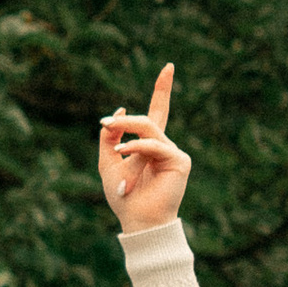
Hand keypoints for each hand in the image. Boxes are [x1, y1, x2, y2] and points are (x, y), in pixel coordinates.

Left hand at [99, 60, 188, 230]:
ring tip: (108, 131)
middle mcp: (163, 146)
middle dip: (149, 100)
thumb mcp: (107, 161)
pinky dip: (135, 147)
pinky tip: (122, 153)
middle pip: (155, 114)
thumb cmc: (122, 195)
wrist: (136, 219)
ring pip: (148, 127)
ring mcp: (173, 152)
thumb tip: (119, 111)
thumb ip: (110, 137)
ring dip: (126, 128)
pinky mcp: (180, 161)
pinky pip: (154, 145)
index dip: (162, 89)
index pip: (156, 112)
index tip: (168, 67)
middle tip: (126, 103)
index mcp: (148, 145)